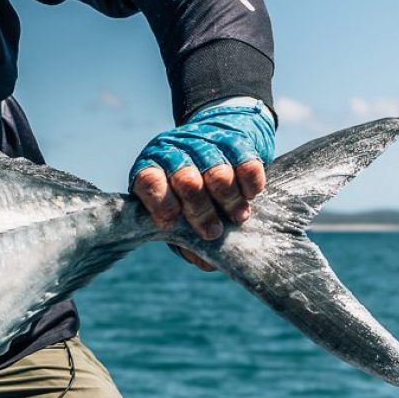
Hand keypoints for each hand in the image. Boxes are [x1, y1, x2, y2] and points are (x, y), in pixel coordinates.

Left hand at [130, 99, 275, 254]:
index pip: (149, 181)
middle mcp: (175, 151)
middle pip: (187, 182)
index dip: (161, 205)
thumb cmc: (194, 189)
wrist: (222, 135)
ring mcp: (206, 142)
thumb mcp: (180, 211)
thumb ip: (185, 239)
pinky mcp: (237, 140)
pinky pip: (247, 165)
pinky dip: (249, 186)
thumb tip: (205, 262)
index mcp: (151, 167)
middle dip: (201, 212)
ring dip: (229, 202)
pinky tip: (249, 195)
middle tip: (212, 231)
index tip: (172, 223)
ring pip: (219, 176)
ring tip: (237, 217)